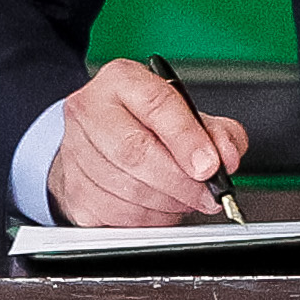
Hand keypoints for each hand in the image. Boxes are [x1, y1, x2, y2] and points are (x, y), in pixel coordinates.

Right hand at [45, 58, 251, 226]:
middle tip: (207, 194)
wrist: (99, 141)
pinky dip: (148, 219)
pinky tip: (159, 208)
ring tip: (185, 199)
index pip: (155, 105)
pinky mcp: (73, 190)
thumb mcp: (188, 116)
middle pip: (135, 153)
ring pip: (127, 190)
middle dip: (181, 182)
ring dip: (168, 204)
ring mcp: (74, 151)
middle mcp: (90, 110)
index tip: (211, 165)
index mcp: (121, 80)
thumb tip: (226, 156)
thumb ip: (217, 131)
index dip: (187, 139)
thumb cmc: (145, 125)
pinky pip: (116, 215)